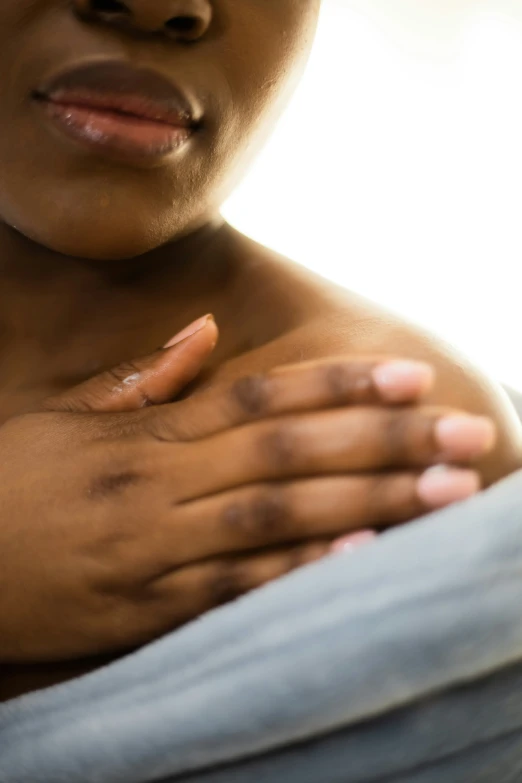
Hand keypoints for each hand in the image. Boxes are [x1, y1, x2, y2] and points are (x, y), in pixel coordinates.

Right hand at [0, 319, 494, 662]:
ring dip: (368, 504)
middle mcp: (160, 488)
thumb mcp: (66, 416)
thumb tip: (205, 329)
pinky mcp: (149, 609)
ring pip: (277, 519)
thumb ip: (144, 378)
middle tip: (465, 434)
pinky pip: (234, 591)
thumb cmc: (13, 484)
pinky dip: (299, 573)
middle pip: (289, 454)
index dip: (338, 384)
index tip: (408, 377)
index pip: (260, 397)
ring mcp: (157, 551)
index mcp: (146, 438)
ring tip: (445, 494)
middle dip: (383, 442)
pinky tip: (362, 557)